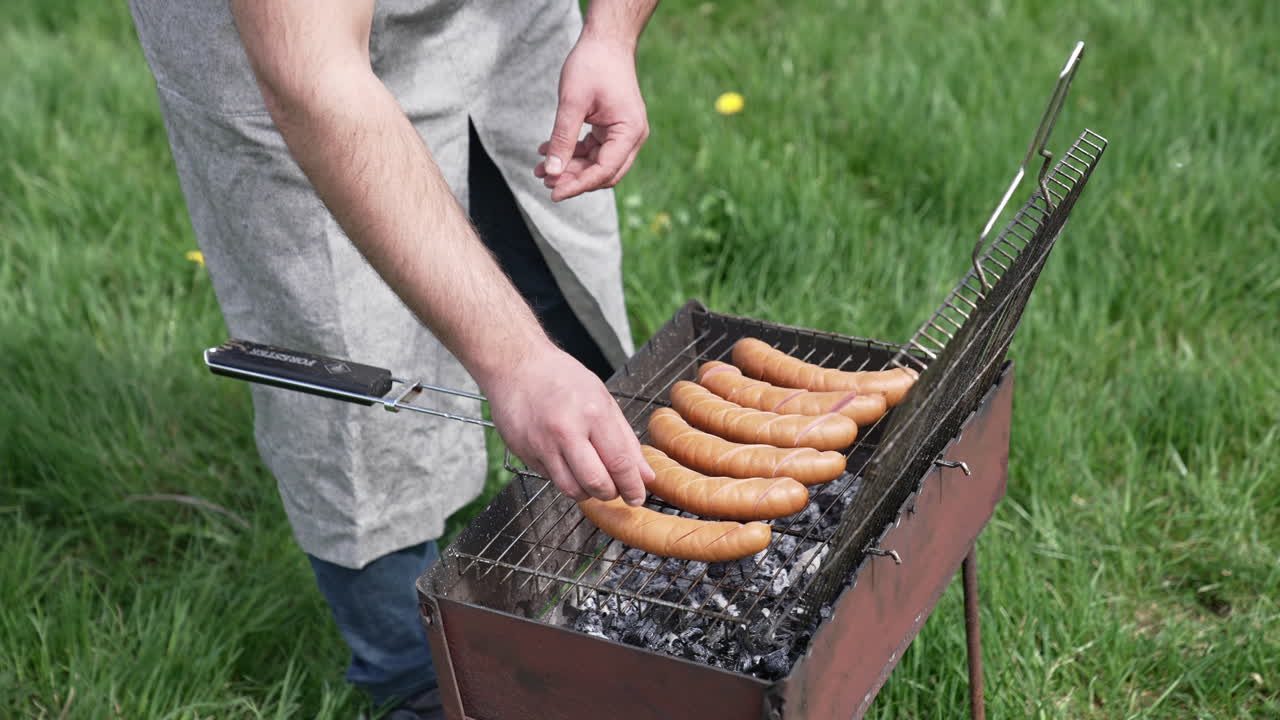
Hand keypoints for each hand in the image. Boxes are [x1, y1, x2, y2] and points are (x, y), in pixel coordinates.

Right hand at [480, 341, 653, 504]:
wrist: (515, 364)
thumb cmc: (562, 378)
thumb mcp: (603, 399)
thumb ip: (626, 439)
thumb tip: (645, 474)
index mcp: (592, 413)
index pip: (619, 462)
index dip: (632, 486)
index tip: (637, 496)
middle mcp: (566, 431)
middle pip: (596, 483)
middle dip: (611, 494)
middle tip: (616, 490)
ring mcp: (541, 444)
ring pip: (571, 489)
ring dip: (588, 492)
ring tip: (593, 478)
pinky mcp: (524, 453)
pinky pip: (551, 479)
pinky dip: (566, 478)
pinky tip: (568, 462)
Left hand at [534, 35, 648, 201]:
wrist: (606, 41)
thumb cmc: (593, 65)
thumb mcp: (572, 103)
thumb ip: (562, 139)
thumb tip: (551, 172)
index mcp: (629, 132)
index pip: (604, 171)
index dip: (578, 185)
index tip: (553, 193)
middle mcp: (632, 137)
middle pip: (603, 172)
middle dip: (574, 179)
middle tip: (544, 181)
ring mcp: (624, 134)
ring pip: (596, 164)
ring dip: (570, 168)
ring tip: (540, 168)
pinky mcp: (613, 129)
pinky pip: (594, 150)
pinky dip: (573, 153)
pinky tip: (547, 150)